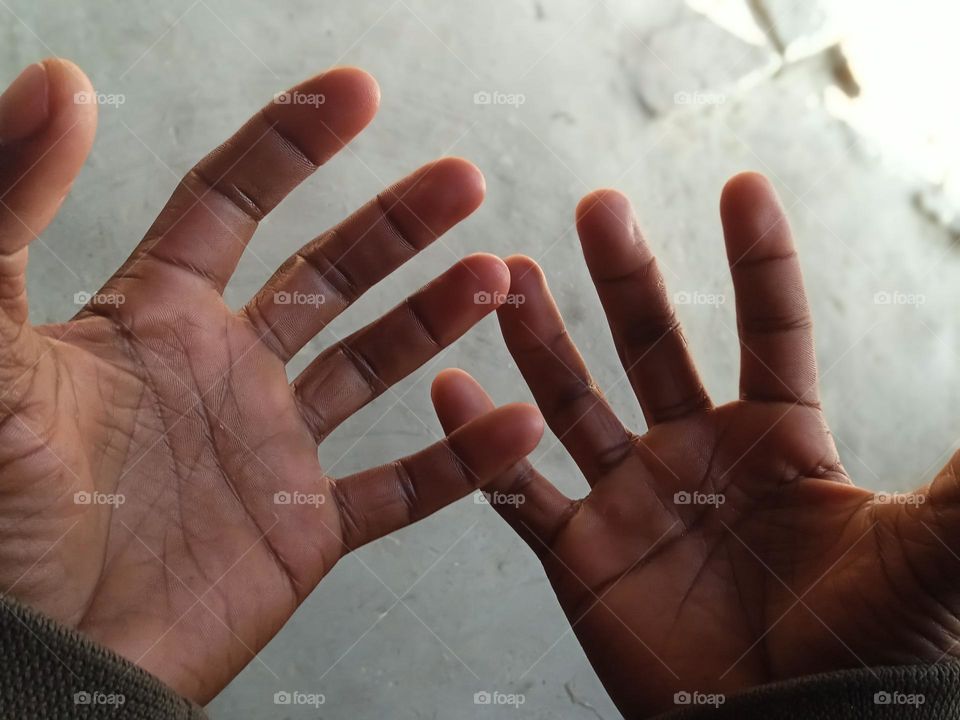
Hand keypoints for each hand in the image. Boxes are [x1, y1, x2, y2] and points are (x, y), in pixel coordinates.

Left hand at [0, 59, 542, 702]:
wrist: (41, 658)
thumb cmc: (0, 517)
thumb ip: (11, 213)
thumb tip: (56, 86)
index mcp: (155, 318)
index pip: (232, 200)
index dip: (291, 141)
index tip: (355, 93)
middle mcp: (224, 371)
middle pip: (328, 273)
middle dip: (397, 222)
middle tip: (461, 180)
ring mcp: (271, 447)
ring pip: (375, 365)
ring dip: (438, 318)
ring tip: (497, 278)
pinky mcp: (304, 527)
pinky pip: (399, 489)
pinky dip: (460, 462)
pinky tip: (513, 424)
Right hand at [432, 174, 959, 717]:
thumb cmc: (872, 653)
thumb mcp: (931, 552)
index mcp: (778, 443)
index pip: (768, 329)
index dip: (758, 259)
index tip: (741, 188)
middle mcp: (697, 457)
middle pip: (652, 345)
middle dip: (625, 276)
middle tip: (599, 209)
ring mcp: (632, 501)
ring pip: (573, 402)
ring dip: (540, 340)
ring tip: (510, 278)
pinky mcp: (581, 553)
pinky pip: (517, 492)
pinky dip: (479, 446)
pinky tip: (450, 387)